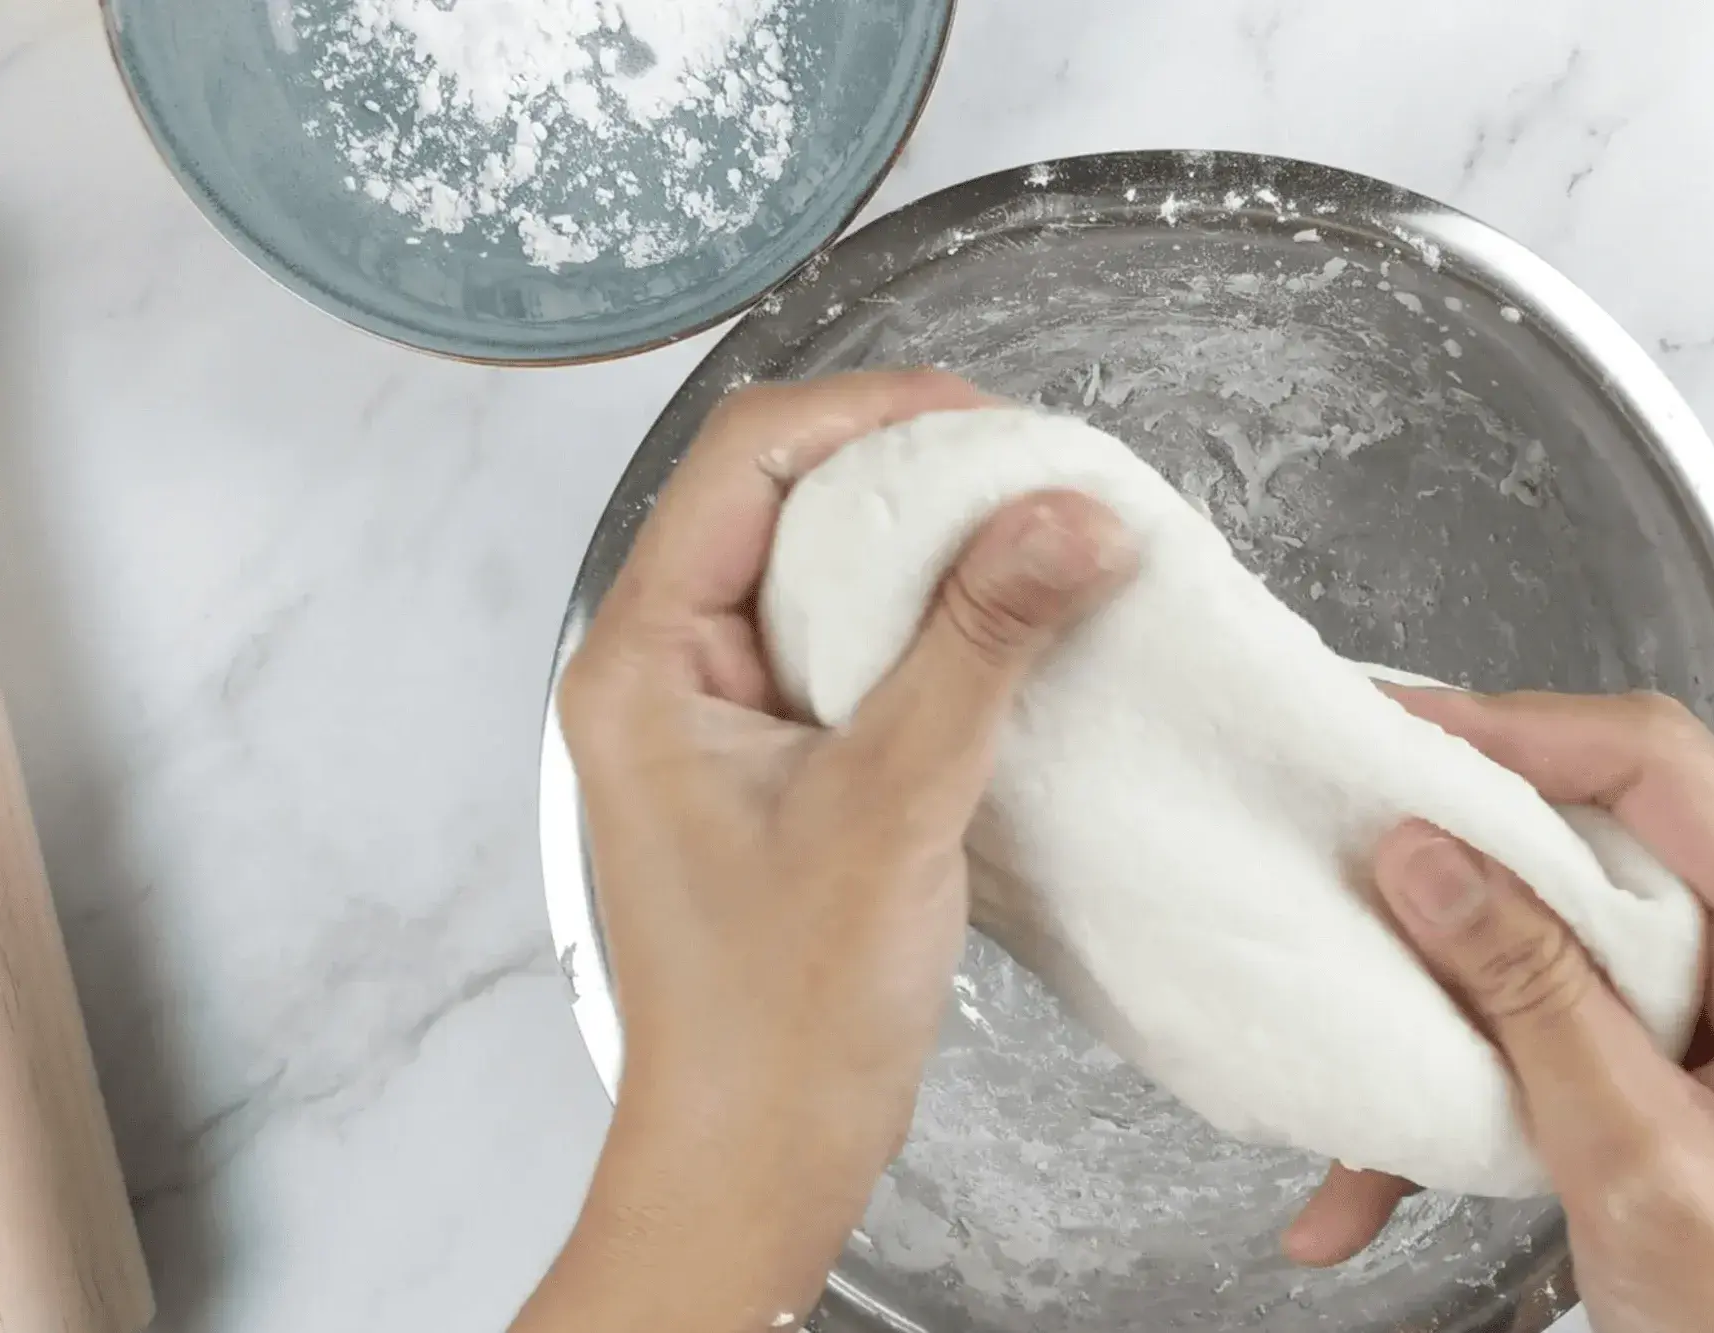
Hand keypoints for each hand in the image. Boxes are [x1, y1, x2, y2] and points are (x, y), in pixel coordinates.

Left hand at [514, 371, 1133, 1332]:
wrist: (758, 1158)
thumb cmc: (779, 1018)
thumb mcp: (892, 807)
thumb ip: (979, 646)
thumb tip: (1069, 515)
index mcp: (644, 660)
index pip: (744, 461)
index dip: (869, 416)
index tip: (992, 424)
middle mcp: (666, 671)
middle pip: (782, 500)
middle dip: (911, 473)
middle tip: (1032, 477)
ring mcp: (720, 718)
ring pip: (822, 573)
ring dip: (927, 549)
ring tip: (1035, 539)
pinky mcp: (777, 763)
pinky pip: (851, 648)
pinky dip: (929, 623)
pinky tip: (1006, 630)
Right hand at [1288, 690, 1713, 1332]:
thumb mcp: (1646, 1168)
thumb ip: (1537, 1000)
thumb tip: (1423, 855)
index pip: (1661, 769)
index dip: (1520, 730)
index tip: (1393, 730)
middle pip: (1591, 831)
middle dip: (1455, 846)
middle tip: (1334, 830)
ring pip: (1545, 927)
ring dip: (1433, 985)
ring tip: (1337, 1001)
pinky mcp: (1659, 1054)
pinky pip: (1534, 1021)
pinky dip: (1447, 1084)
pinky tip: (1368, 1178)